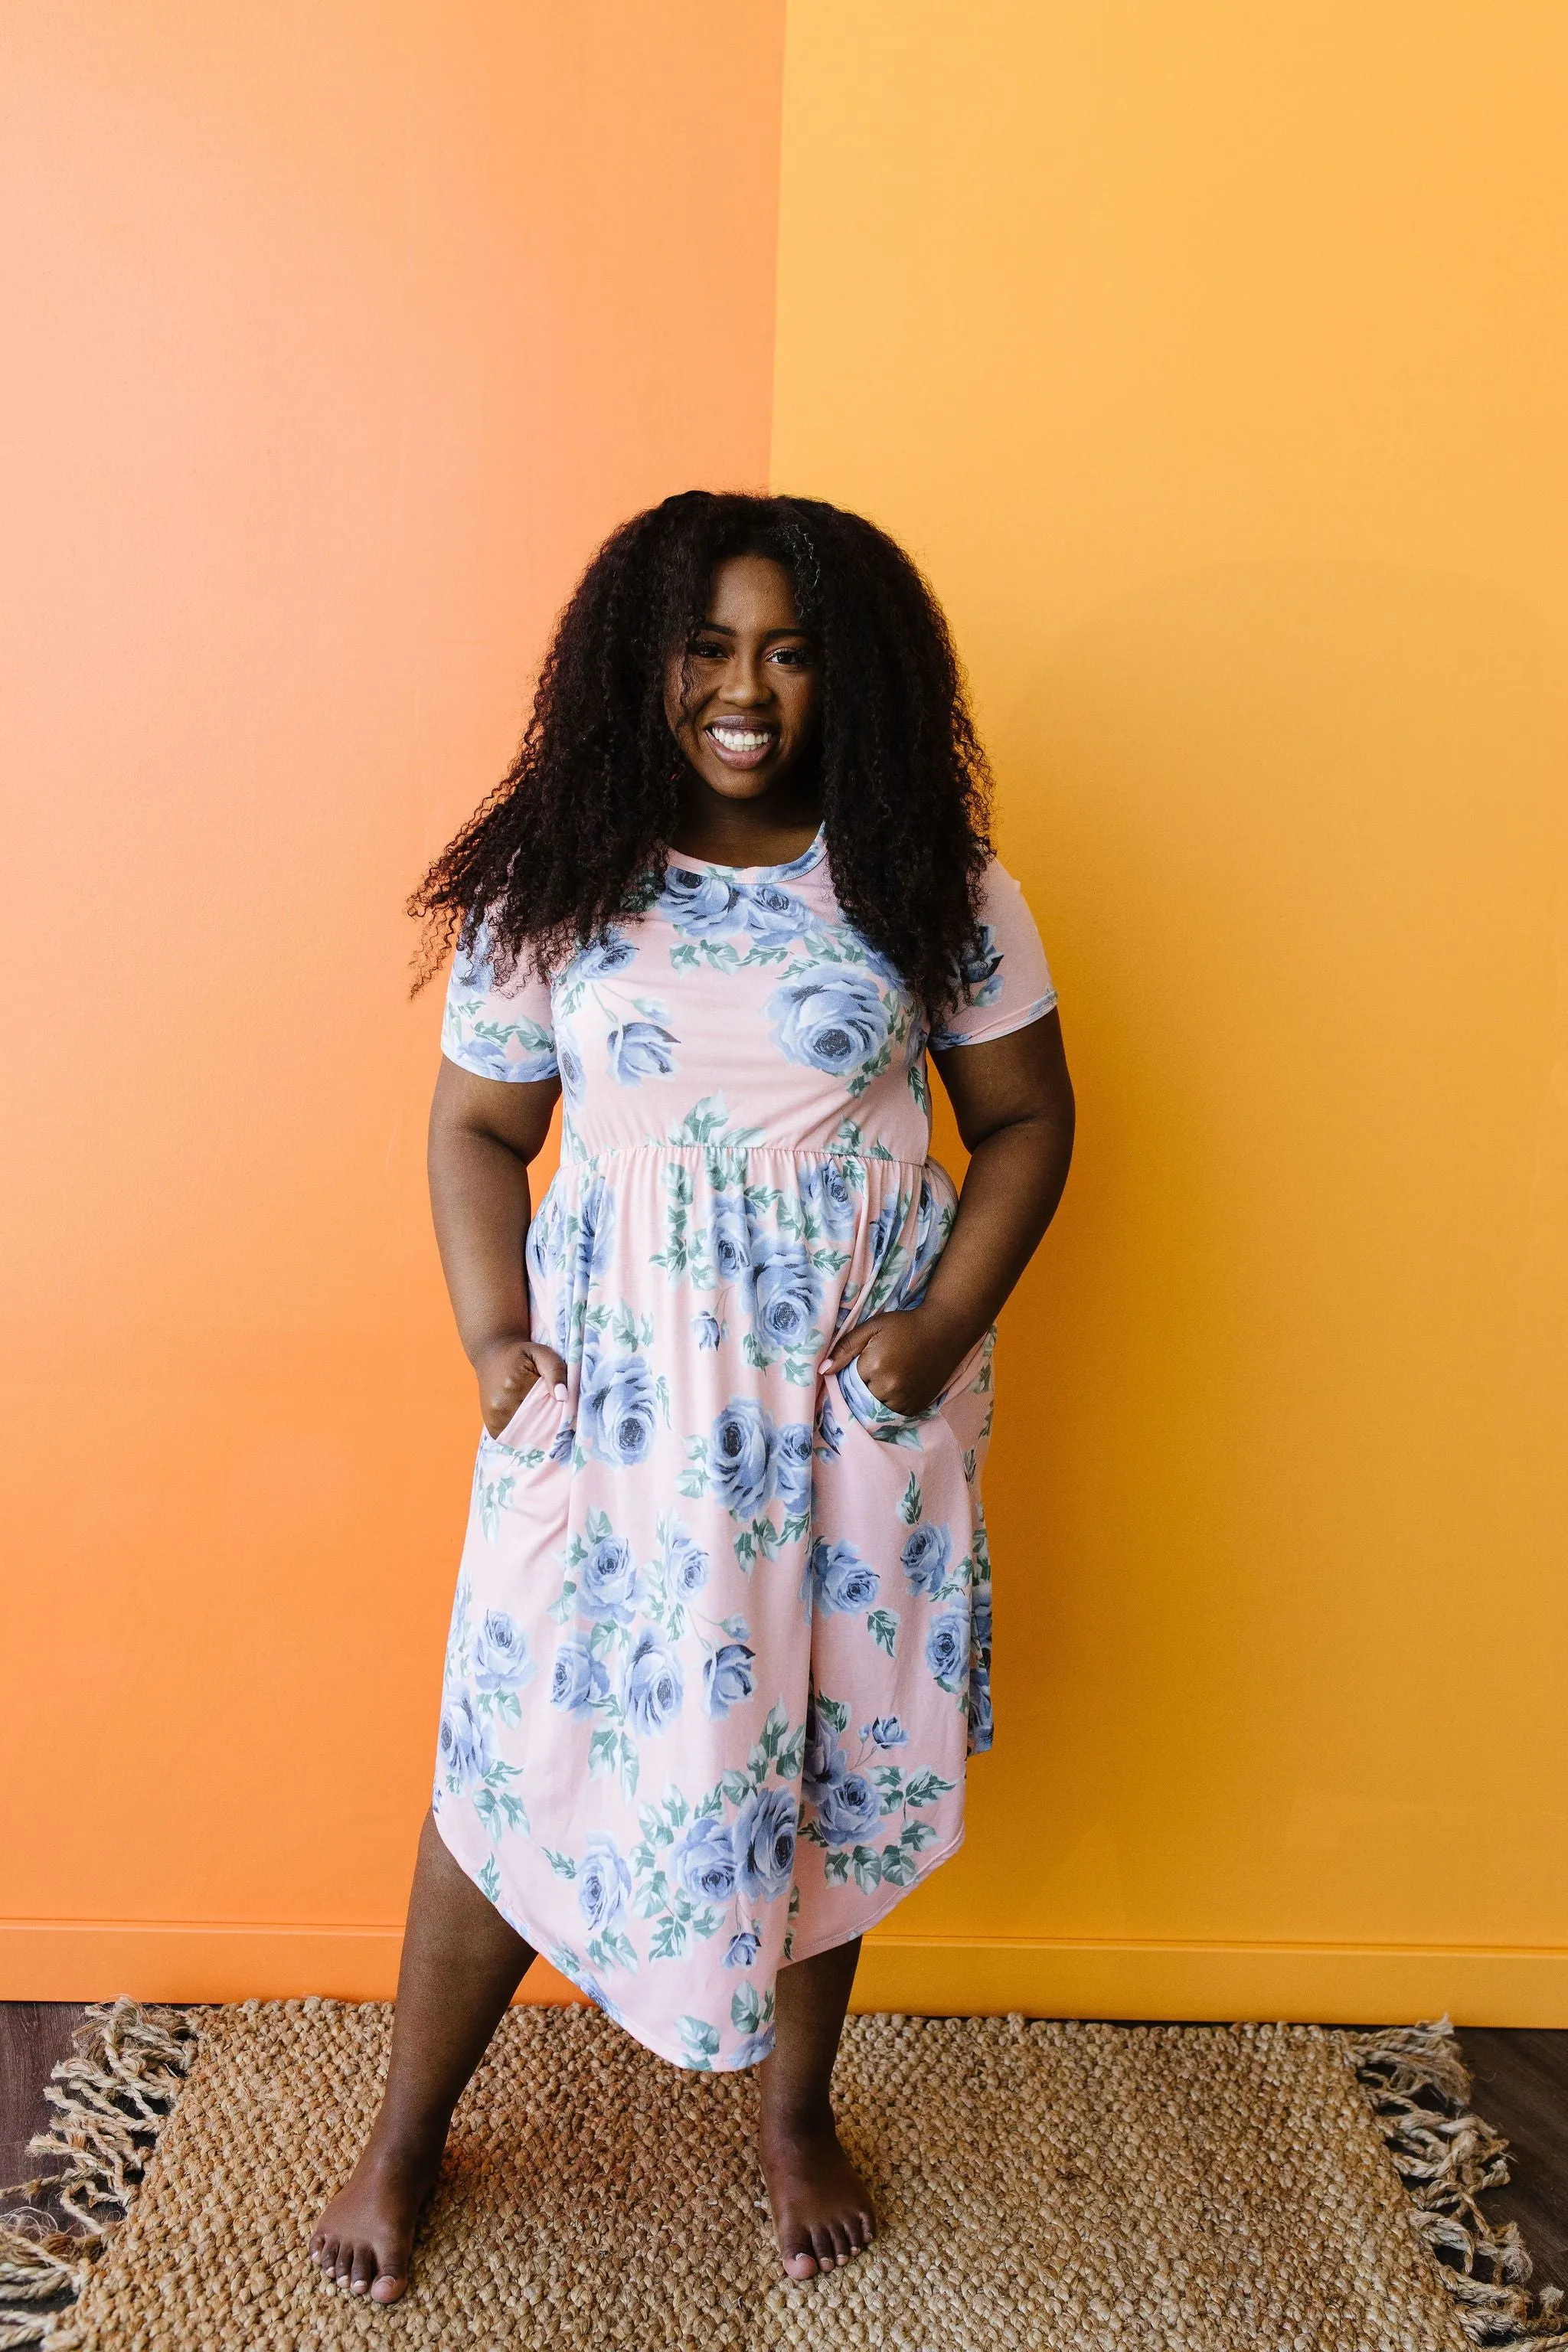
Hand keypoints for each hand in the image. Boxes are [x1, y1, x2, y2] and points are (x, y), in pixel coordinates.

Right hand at [475, 1338, 568, 1438]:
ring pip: (526, 1436)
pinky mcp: (492, 1428)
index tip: (566, 1411)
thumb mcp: (541, 1353)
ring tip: (541, 1416)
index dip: (560, 1415)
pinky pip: (515, 1439)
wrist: (491, 1355)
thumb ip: (555, 1371)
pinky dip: (525, 1434)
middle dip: (550, 1425)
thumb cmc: (521, 1355)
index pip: (547, 1412)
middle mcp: (500, 1406)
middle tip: (556, 1414)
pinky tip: (528, 1421)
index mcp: (513, 1387)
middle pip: (537, 1427)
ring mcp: (494, 1420)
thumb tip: (563, 1398)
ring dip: (537, 1431)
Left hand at [817, 1306, 970, 1419]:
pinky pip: (894, 1414)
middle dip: (864, 1386)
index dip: (854, 1372)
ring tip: (889, 1377)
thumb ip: (845, 1348)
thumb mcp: (872, 1327)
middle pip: (861, 1397)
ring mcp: (904, 1400)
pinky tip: (899, 1387)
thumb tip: (822, 1371)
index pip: (848, 1381)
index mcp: (873, 1366)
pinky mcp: (916, 1407)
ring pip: (877, 1408)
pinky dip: (892, 1404)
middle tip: (879, 1369)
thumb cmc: (905, 1325)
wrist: (944, 1330)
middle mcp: (888, 1388)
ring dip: (877, 1397)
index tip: (865, 1362)